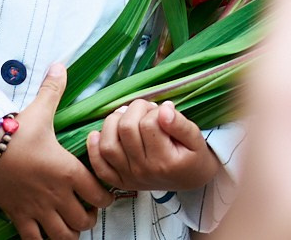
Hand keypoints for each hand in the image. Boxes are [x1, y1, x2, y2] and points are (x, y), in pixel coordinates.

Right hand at [0, 64, 114, 239]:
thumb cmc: (14, 131)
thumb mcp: (38, 110)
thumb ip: (53, 89)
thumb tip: (60, 65)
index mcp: (68, 171)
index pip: (100, 195)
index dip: (106, 197)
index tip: (102, 192)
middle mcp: (56, 194)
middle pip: (84, 221)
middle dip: (89, 218)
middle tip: (85, 208)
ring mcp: (37, 209)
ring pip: (63, 236)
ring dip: (69, 232)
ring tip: (67, 222)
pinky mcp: (18, 216)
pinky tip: (44, 233)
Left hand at [86, 99, 219, 193]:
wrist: (191, 179)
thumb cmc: (193, 156)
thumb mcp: (196, 139)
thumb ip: (180, 124)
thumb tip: (164, 109)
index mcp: (164, 161)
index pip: (149, 123)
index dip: (154, 109)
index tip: (163, 111)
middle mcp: (143, 171)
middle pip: (126, 129)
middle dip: (135, 109)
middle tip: (147, 109)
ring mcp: (129, 177)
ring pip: (108, 144)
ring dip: (113, 122)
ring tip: (127, 116)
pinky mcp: (120, 181)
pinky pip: (99, 165)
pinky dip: (93, 148)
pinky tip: (97, 133)